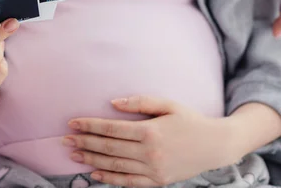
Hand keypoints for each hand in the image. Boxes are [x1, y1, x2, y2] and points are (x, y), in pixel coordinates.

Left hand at [64, 96, 237, 186]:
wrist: (216, 145)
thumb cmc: (190, 120)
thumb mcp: (167, 104)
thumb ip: (139, 102)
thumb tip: (112, 103)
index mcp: (150, 131)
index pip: (111, 129)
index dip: (89, 125)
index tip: (72, 123)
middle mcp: (150, 152)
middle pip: (108, 148)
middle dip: (84, 143)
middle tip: (64, 140)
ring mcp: (154, 169)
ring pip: (115, 166)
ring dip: (91, 161)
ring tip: (73, 155)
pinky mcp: (158, 181)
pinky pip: (128, 182)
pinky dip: (109, 179)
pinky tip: (94, 174)